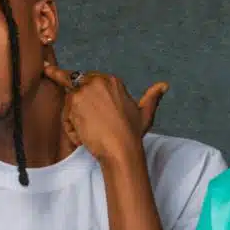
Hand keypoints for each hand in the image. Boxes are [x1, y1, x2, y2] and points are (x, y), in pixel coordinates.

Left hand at [45, 65, 168, 163]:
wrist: (120, 148)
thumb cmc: (132, 134)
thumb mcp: (145, 113)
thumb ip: (152, 97)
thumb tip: (164, 85)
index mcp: (112, 80)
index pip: (88, 82)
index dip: (86, 100)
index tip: (90, 113)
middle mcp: (97, 80)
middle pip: (75, 90)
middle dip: (77, 108)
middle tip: (88, 125)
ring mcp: (84, 89)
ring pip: (69, 105)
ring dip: (75, 122)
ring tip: (89, 135)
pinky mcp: (73, 101)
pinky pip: (65, 115)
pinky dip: (72, 129)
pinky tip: (84, 137)